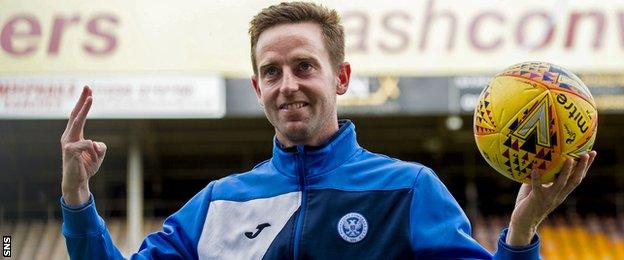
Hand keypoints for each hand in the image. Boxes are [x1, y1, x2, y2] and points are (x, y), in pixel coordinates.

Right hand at [60, 86, 106, 205]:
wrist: (77, 182)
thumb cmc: (87, 167)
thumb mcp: (98, 154)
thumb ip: (100, 146)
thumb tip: (96, 143)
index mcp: (75, 135)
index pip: (78, 116)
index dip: (83, 103)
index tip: (88, 90)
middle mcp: (69, 136)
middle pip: (75, 114)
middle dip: (82, 100)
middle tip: (87, 87)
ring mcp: (68, 143)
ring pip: (77, 122)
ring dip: (84, 109)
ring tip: (90, 98)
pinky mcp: (69, 151)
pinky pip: (86, 144)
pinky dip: (93, 149)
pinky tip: (93, 156)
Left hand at [506, 151, 596, 245]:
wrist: (523, 222)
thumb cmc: (528, 202)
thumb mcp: (537, 187)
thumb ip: (540, 176)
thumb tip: (538, 157)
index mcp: (561, 192)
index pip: (577, 178)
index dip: (585, 166)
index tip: (592, 153)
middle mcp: (558, 195)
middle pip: (575, 180)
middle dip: (582, 167)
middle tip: (587, 153)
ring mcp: (548, 198)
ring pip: (561, 183)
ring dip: (566, 171)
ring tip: (569, 159)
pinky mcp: (536, 199)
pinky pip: (537, 187)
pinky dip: (536, 178)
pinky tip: (535, 168)